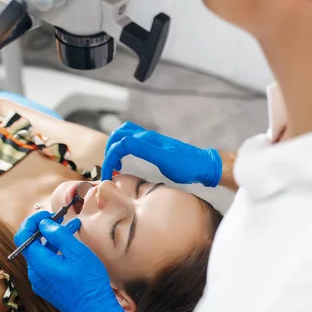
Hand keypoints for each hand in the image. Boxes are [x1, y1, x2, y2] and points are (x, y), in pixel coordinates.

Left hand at [14, 212, 125, 311]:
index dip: (32, 222)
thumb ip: (58, 235)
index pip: (23, 237)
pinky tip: (72, 245)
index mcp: (40, 264)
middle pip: (33, 245)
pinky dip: (57, 251)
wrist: (95, 311)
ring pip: (42, 253)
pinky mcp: (48, 286)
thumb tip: (44, 224)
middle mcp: (35, 273)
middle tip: (62, 218)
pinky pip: (47, 263)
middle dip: (46, 229)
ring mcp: (41, 281)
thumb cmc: (89, 281)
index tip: (47, 215)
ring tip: (73, 226)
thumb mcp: (77, 253)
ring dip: (55, 239)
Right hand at [102, 122, 221, 186]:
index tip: (109, 176)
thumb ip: (145, 150)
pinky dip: (121, 149)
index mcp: (147, 139)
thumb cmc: (187, 165)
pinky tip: (124, 162)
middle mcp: (146, 136)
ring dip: (114, 148)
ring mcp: (149, 140)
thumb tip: (123, 143)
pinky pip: (130, 141)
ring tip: (114, 164)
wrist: (203, 165)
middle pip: (117, 135)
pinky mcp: (152, 146)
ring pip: (123, 135)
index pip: (119, 144)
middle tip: (109, 169)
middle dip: (109, 152)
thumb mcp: (166, 160)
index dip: (109, 159)